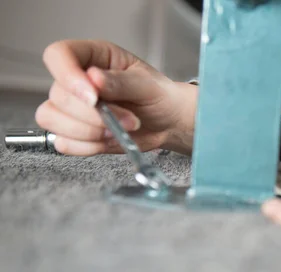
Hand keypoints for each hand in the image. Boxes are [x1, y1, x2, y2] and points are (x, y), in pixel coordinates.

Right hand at [36, 40, 196, 155]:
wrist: (168, 122)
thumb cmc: (159, 96)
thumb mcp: (148, 84)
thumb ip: (121, 82)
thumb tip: (94, 78)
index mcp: (93, 56)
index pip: (58, 55)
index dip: (68, 76)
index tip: (93, 98)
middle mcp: (76, 80)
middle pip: (58, 95)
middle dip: (94, 115)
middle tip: (128, 120)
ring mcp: (72, 107)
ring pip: (52, 119)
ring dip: (88, 132)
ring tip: (119, 131)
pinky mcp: (75, 132)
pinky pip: (63, 142)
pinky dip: (86, 147)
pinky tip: (109, 140)